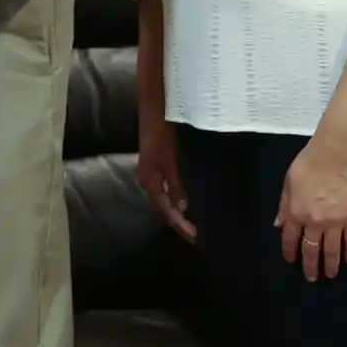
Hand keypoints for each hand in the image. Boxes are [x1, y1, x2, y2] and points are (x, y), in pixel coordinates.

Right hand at [137, 114, 196, 243]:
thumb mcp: (172, 162)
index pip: (167, 212)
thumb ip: (177, 186)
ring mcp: (152, 169)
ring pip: (165, 197)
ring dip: (178, 209)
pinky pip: (168, 186)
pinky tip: (188, 195)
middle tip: (197, 234)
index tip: (198, 239)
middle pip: (164, 207)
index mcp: (151, 181)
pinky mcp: (158, 161)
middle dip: (179, 221)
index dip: (181, 226)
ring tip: (195, 219)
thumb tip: (183, 207)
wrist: (155, 107)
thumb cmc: (163, 134)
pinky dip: (178, 196)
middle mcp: (149, 178)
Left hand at [277, 141, 346, 281]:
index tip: (291, 261)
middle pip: (311, 249)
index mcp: (296, 213)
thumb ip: (284, 206)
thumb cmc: (308, 165)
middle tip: (311, 278)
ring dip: (330, 265)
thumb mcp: (288, 183)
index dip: (290, 251)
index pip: (290, 238)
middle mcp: (315, 222)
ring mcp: (336, 222)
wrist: (336, 156)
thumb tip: (279, 225)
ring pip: (332, 250)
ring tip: (329, 275)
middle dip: (310, 265)